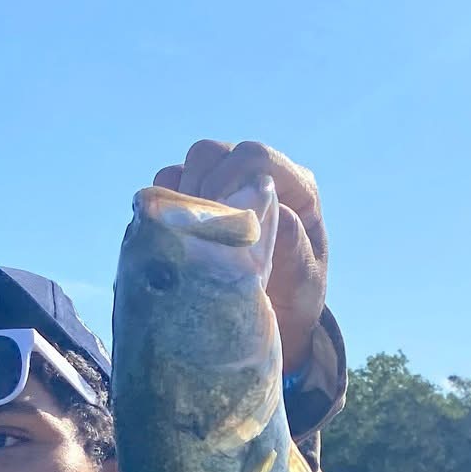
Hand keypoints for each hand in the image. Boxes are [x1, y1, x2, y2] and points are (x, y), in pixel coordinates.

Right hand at [153, 140, 327, 374]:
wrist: (272, 318)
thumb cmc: (294, 299)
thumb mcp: (303, 283)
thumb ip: (295, 249)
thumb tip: (278, 213)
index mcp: (295, 188)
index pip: (256, 157)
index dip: (231, 180)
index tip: (219, 219)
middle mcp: (260, 176)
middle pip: (217, 153)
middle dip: (201, 187)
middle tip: (199, 231)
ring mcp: (228, 182)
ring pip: (194, 162)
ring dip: (184, 193)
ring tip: (189, 233)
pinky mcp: (201, 197)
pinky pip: (171, 180)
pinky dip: (167, 202)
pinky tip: (176, 233)